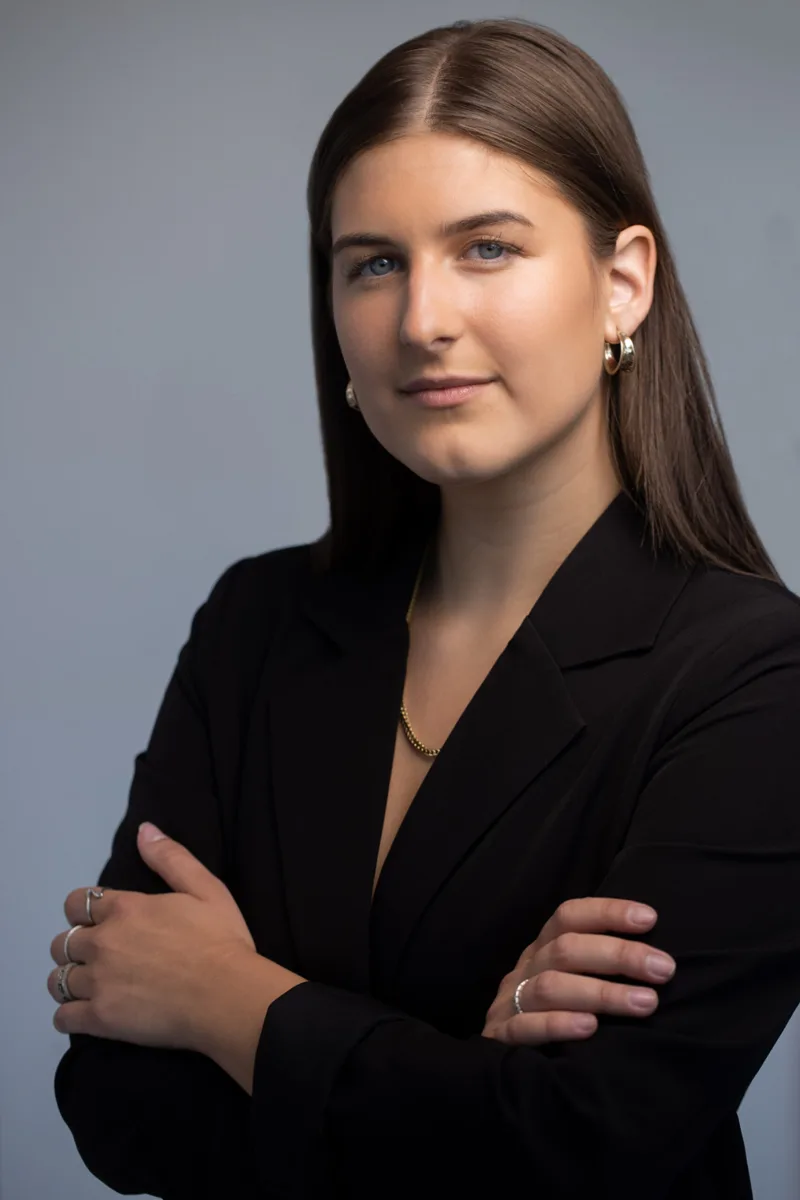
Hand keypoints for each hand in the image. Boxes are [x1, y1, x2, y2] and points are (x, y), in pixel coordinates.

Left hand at [47, 822, 257, 1052]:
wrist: (227, 995)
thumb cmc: (220, 941)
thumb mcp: (206, 888)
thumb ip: (171, 858)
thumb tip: (143, 829)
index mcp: (125, 909)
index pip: (76, 903)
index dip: (83, 911)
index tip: (99, 921)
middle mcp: (103, 942)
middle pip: (62, 942)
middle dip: (77, 946)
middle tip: (102, 956)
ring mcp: (98, 983)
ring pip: (57, 980)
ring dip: (70, 980)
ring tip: (91, 986)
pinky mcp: (99, 1019)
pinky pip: (63, 1018)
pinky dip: (69, 1016)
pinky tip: (85, 1014)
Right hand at [481, 896, 675, 1044]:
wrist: (500, 1072)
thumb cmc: (554, 1015)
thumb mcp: (571, 980)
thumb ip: (600, 967)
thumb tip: (657, 958)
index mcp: (543, 949)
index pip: (570, 917)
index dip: (607, 913)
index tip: (649, 919)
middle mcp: (527, 969)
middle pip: (566, 950)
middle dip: (619, 955)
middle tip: (664, 969)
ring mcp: (510, 1002)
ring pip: (550, 988)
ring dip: (601, 992)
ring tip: (645, 1003)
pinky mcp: (501, 1038)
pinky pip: (525, 1028)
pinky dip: (557, 1024)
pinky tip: (590, 1028)